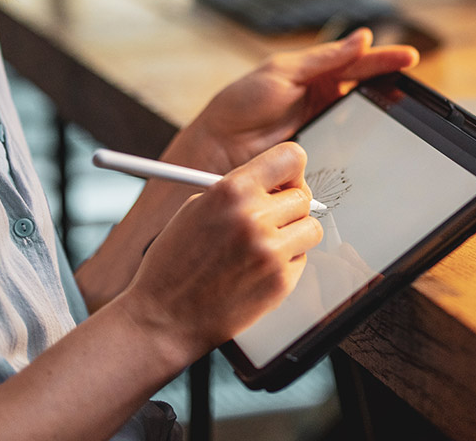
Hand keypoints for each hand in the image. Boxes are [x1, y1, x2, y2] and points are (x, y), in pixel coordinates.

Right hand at [118, 141, 322, 356]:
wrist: (164, 317)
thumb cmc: (173, 265)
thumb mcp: (196, 209)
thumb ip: (238, 191)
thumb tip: (276, 183)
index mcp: (231, 191)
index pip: (291, 157)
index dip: (292, 171)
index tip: (288, 181)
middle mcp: (254, 217)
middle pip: (303, 196)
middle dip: (288, 207)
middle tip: (271, 219)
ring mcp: (270, 251)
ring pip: (310, 229)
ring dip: (293, 235)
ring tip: (262, 247)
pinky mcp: (281, 281)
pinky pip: (301, 260)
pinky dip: (285, 263)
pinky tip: (256, 271)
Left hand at [164, 29, 416, 174]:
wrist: (216, 147)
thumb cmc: (240, 104)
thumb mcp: (282, 72)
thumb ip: (323, 58)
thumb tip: (361, 39)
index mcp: (314, 73)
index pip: (357, 62)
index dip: (384, 59)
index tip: (409, 57)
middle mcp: (322, 98)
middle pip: (364, 89)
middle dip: (388, 84)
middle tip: (410, 87)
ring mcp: (323, 126)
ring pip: (361, 119)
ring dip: (379, 115)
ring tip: (401, 111)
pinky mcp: (321, 153)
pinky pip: (348, 147)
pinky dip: (363, 145)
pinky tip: (377, 144)